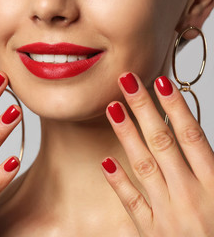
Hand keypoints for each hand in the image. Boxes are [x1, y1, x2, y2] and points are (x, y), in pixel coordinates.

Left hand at [101, 73, 213, 235]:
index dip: (174, 107)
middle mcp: (190, 195)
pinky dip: (118, 182)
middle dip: (144, 109)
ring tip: (113, 108)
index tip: (160, 82)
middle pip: (162, 142)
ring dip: (127, 134)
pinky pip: (132, 203)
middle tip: (127, 82)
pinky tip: (105, 160)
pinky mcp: (152, 231)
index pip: (190, 136)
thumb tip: (199, 140)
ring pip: (143, 165)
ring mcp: (168, 213)